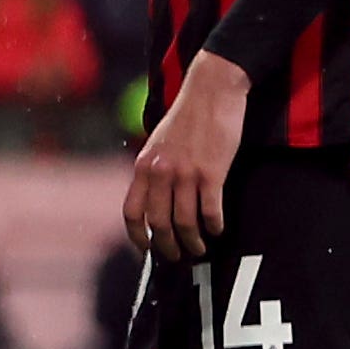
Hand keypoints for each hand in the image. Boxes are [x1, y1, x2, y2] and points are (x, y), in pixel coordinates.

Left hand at [124, 54, 246, 258]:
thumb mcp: (158, 144)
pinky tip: (218, 230)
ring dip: (193, 242)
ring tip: (200, 249)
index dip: (137, 237)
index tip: (146, 251)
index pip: (131, 212)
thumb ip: (153, 170)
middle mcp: (160, 173)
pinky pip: (210, 210)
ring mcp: (185, 174)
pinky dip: (214, 226)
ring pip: (184, 222)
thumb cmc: (187, 118)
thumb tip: (153, 200)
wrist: (211, 92)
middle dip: (168, 246)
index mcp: (143, 166)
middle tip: (179, 256)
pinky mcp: (211, 172)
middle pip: (158, 223)